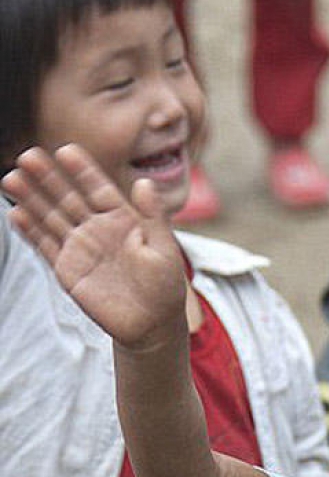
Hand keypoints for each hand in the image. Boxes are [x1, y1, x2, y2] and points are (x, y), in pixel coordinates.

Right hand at [2, 145, 185, 350]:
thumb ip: (153, 216)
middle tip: (27, 156)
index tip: (66, 151)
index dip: (82, 171)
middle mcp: (97, 229)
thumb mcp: (164, 250)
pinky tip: (16, 214)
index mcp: (122, 219)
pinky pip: (46, 247)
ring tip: (11, 178)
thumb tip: (144, 182)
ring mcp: (80, 249)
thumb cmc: (164, 287)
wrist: (153, 325)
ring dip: (31, 199)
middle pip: (67, 198)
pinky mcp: (68, 270)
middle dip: (48, 178)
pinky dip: (30, 231)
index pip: (98, 188)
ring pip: (51, 218)